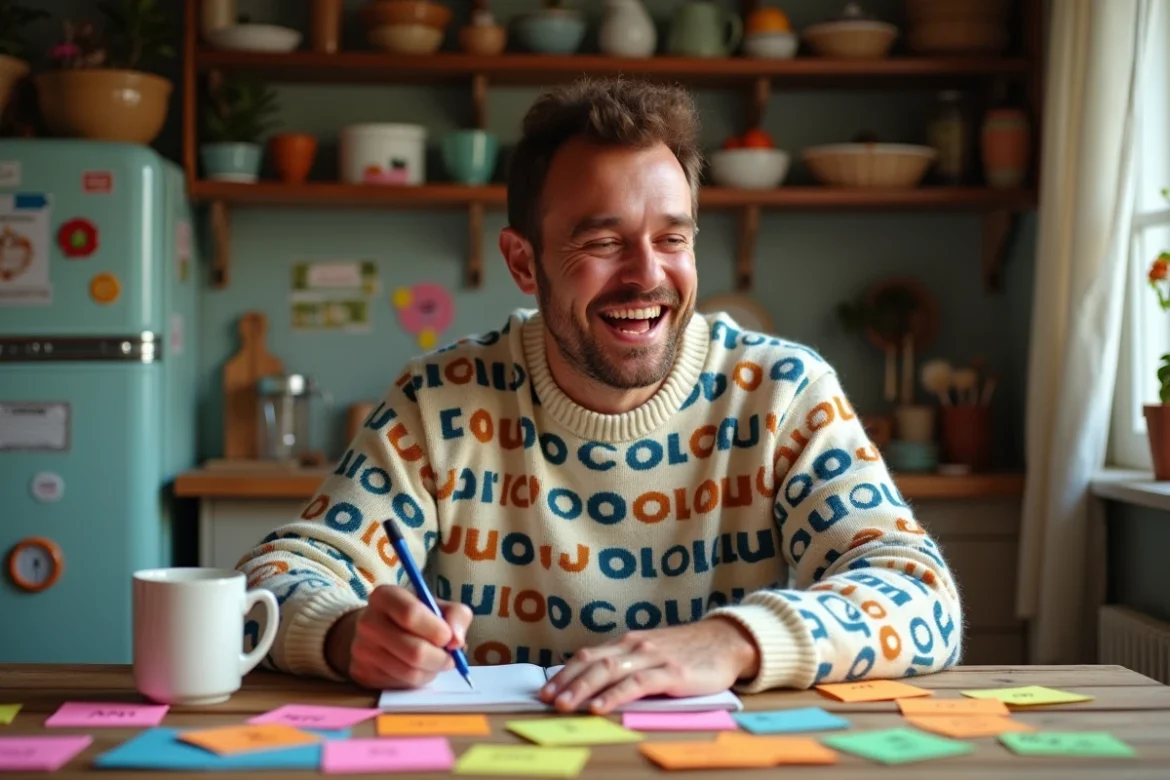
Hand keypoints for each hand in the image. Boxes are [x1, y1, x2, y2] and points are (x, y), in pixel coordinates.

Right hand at [327, 584, 472, 689]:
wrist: (379, 632)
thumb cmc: (416, 617)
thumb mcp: (438, 606)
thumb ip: (456, 615)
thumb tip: (456, 641)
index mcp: (385, 596)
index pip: (411, 614)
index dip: (436, 630)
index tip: (448, 637)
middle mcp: (368, 621)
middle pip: (413, 650)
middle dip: (440, 658)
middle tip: (450, 658)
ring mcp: (362, 649)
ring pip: (409, 672)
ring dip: (431, 671)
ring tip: (435, 662)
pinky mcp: (362, 673)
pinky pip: (400, 685)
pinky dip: (417, 680)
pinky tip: (418, 669)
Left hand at [538, 617, 759, 713]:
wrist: (725, 642)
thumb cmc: (687, 652)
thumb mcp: (652, 653)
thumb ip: (628, 664)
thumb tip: (596, 684)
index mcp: (628, 642)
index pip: (588, 655)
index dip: (565, 672)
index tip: (545, 689)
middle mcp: (635, 646)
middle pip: (593, 662)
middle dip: (567, 682)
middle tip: (546, 700)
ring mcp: (653, 657)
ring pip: (609, 670)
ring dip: (583, 689)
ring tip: (565, 705)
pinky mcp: (671, 672)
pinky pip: (637, 683)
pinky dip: (615, 694)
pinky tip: (601, 706)